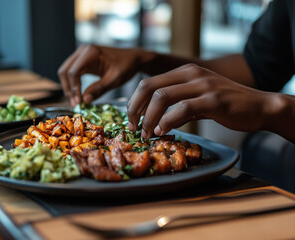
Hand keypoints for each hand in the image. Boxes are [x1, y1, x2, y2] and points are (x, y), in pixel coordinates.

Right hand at [58, 44, 142, 106]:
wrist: (132, 59)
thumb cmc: (126, 66)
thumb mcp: (115, 80)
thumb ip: (99, 89)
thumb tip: (85, 101)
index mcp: (91, 53)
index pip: (74, 72)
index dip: (74, 88)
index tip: (79, 102)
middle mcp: (83, 51)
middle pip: (65, 71)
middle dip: (68, 89)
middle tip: (75, 104)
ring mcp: (81, 54)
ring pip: (65, 72)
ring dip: (68, 87)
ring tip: (76, 102)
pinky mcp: (82, 60)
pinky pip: (71, 72)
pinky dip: (72, 84)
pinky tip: (78, 95)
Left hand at [127, 64, 275, 138]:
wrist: (259, 106)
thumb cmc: (227, 105)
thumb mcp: (198, 100)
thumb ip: (178, 105)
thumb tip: (156, 121)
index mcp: (184, 72)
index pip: (148, 83)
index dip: (134, 102)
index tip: (132, 119)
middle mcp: (191, 73)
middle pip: (149, 87)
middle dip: (135, 109)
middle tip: (133, 127)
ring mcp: (202, 85)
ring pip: (162, 97)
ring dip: (149, 118)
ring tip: (147, 134)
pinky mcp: (213, 99)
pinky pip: (182, 109)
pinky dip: (168, 121)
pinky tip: (164, 131)